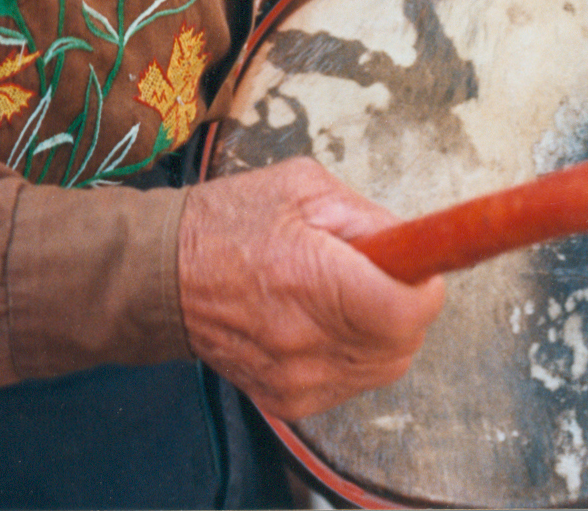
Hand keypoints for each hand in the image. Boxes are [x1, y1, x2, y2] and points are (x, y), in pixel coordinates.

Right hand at [177, 157, 445, 421]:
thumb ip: (364, 214)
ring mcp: (295, 378)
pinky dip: (354, 355)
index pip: (405, 312)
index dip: (424, 287)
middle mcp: (304, 339)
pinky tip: (326, 321)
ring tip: (346, 293)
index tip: (419, 267)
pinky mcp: (286, 401)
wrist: (163, 275)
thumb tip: (408, 243)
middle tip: (380, 272)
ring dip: (382, 332)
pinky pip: (351, 384)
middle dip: (405, 305)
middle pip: (402, 345)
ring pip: (383, 369)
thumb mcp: (302, 186)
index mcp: (310, 277)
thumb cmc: (228, 221)